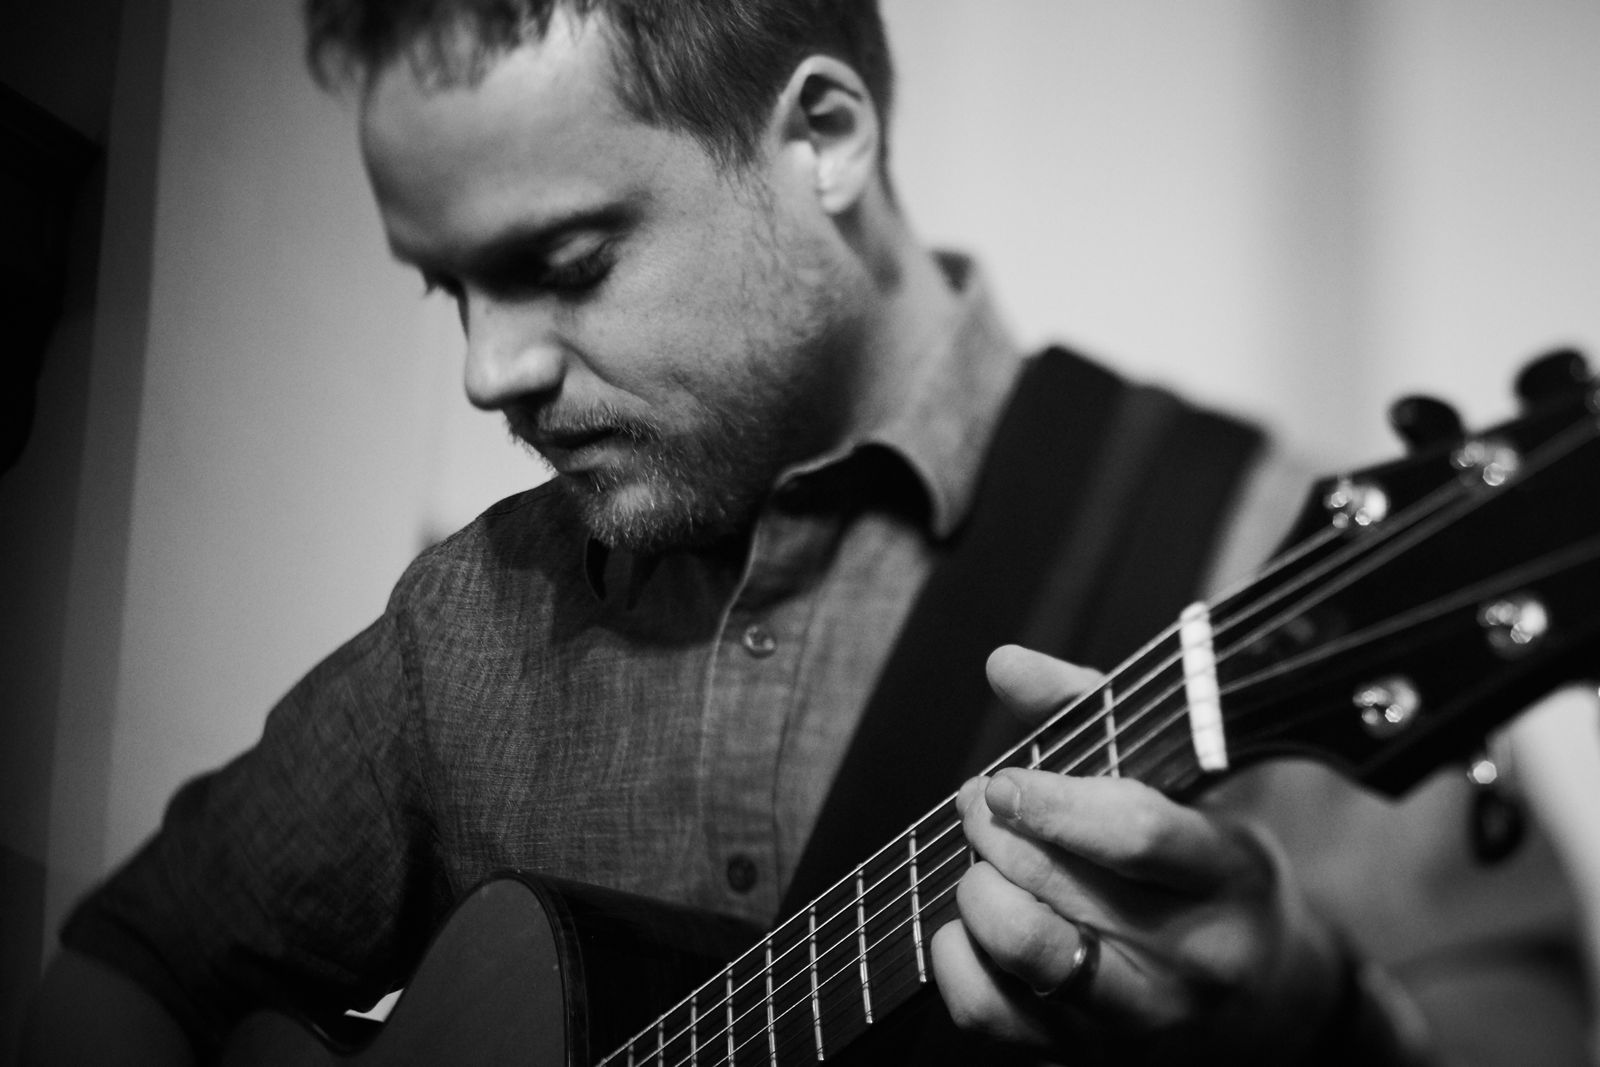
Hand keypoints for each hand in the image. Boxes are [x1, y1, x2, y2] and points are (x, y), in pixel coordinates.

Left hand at [928, 645, 1343, 1063]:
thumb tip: (1004, 662)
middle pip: (1062, 885)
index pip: (1136, 834)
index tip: (1004, 780)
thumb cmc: (1210, 873)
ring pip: (1024, 952)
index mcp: (1226, 874)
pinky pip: (988, 1013)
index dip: (1053, 800)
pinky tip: (967, 925)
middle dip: (995, 832)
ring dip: (978, 890)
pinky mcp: (1083, 1056)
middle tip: (979, 803)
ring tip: (981, 862)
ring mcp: (1136, 1017)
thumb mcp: (1186, 787)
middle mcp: (1189, 957)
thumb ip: (1089, 711)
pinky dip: (955, 957)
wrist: (1268, 1004)